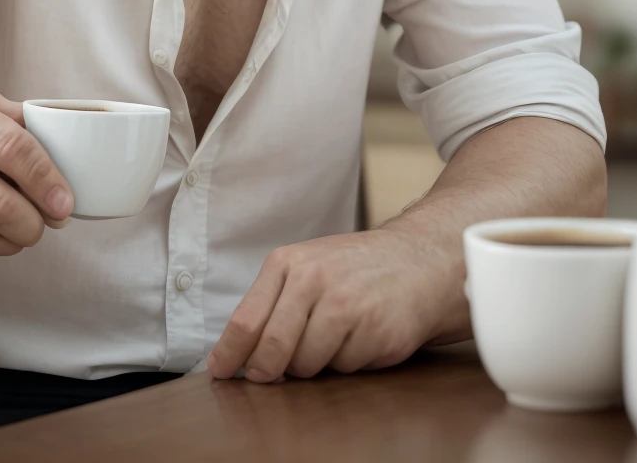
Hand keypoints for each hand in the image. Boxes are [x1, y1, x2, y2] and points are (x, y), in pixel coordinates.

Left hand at [206, 230, 441, 381]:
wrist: (417, 260)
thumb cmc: (353, 269)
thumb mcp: (306, 267)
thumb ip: (273, 302)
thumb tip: (236, 353)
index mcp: (288, 263)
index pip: (246, 320)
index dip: (229, 354)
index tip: (220, 372)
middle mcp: (314, 280)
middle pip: (272, 350)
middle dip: (267, 372)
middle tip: (272, 375)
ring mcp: (347, 306)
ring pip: (307, 366)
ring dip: (314, 365)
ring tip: (333, 337)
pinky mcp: (377, 332)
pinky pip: (344, 369)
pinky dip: (348, 363)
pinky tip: (361, 337)